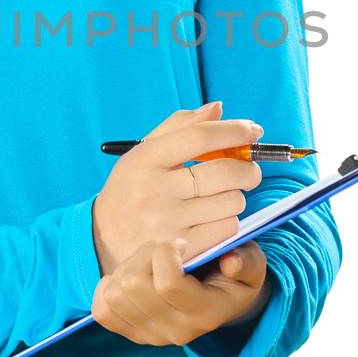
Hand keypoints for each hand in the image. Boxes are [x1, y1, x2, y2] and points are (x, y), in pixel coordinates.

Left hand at [91, 235, 270, 346]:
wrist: (221, 303)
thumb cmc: (234, 277)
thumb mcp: (251, 266)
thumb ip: (246, 263)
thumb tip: (229, 263)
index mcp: (205, 314)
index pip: (167, 283)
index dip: (165, 253)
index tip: (179, 243)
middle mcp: (175, 332)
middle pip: (134, 284)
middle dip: (145, 254)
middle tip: (162, 250)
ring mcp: (150, 336)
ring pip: (115, 292)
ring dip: (128, 267)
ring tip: (149, 263)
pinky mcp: (131, 333)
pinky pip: (101, 308)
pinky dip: (109, 285)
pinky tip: (131, 276)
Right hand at [92, 100, 263, 276]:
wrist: (104, 239)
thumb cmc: (131, 188)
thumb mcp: (143, 152)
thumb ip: (179, 126)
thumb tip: (217, 108)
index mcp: (146, 160)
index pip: (199, 137)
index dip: (234, 130)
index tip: (253, 130)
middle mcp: (156, 191)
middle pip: (224, 172)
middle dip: (248, 167)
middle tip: (249, 167)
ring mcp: (168, 223)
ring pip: (232, 201)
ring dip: (237, 196)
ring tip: (222, 195)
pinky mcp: (182, 248)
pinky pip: (228, 228)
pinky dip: (229, 219)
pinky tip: (214, 216)